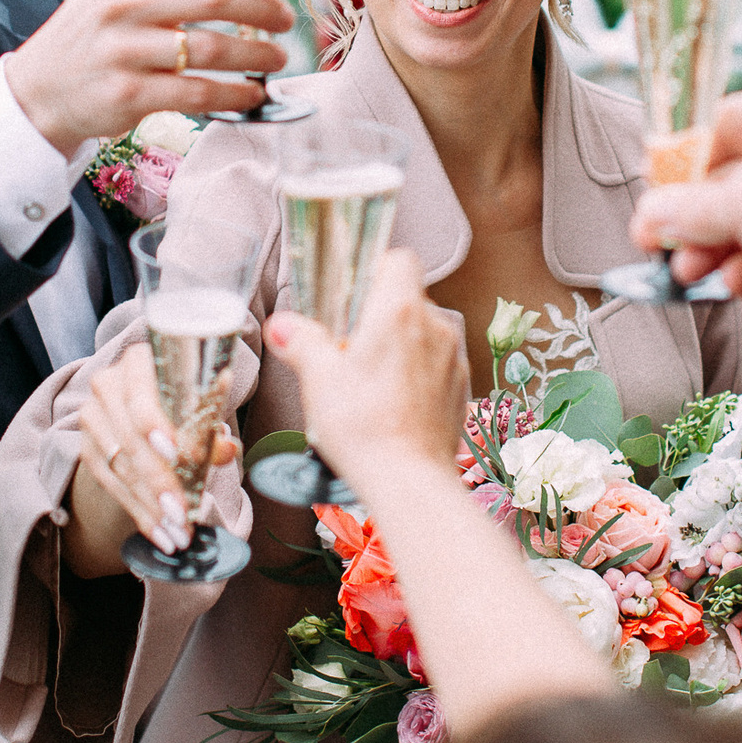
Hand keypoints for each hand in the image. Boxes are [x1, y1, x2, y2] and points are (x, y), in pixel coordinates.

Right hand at [3, 0, 295, 155]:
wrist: (39, 90)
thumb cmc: (97, 33)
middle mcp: (121, 2)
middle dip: (262, 8)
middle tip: (285, 19)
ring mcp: (124, 50)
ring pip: (213, 49)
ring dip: (258, 55)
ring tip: (277, 57)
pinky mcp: (128, 95)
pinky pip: (200, 93)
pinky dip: (237, 94)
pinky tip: (253, 92)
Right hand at [66, 339, 240, 578]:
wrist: (149, 409)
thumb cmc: (183, 399)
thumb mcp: (201, 405)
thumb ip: (211, 423)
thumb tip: (228, 448)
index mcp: (139, 361)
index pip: (140, 394)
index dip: (155, 423)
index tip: (175, 453)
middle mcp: (107, 385)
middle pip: (130, 438)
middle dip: (159, 480)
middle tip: (182, 512)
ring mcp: (92, 418)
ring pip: (121, 467)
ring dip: (151, 504)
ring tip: (177, 531)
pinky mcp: (87, 449)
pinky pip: (111, 486)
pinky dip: (139, 512)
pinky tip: (159, 533)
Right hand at [264, 250, 462, 492]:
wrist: (410, 482)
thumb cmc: (364, 428)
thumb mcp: (318, 379)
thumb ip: (301, 341)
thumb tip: (281, 325)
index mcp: (399, 311)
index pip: (399, 260)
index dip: (374, 269)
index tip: (351, 293)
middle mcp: (434, 327)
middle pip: (408, 298)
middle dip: (378, 315)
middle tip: (348, 346)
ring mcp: (452, 358)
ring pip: (423, 333)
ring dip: (398, 346)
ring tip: (368, 380)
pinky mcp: (460, 388)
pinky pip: (435, 364)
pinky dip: (415, 373)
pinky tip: (391, 403)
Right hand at [632, 85, 741, 352]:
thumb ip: (688, 207)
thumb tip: (648, 215)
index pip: (724, 123)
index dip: (682, 159)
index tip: (653, 191)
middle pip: (733, 175)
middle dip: (695, 216)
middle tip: (658, 241)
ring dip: (716, 246)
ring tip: (688, 272)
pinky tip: (733, 283)